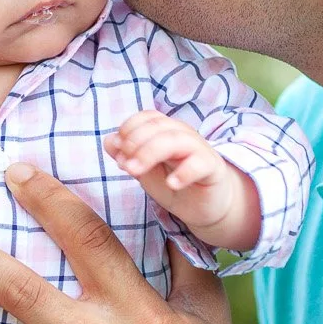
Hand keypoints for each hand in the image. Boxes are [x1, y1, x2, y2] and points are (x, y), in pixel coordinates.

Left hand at [104, 110, 258, 248]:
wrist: (205, 206)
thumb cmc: (173, 183)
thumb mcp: (145, 171)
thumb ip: (127, 156)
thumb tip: (109, 141)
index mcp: (166, 131)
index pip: (148, 117)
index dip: (129, 129)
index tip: (118, 152)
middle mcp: (183, 135)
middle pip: (159, 126)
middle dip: (136, 143)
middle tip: (124, 166)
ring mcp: (199, 150)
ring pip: (176, 140)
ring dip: (151, 153)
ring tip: (136, 172)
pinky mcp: (213, 168)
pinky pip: (200, 164)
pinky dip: (185, 172)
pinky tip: (172, 184)